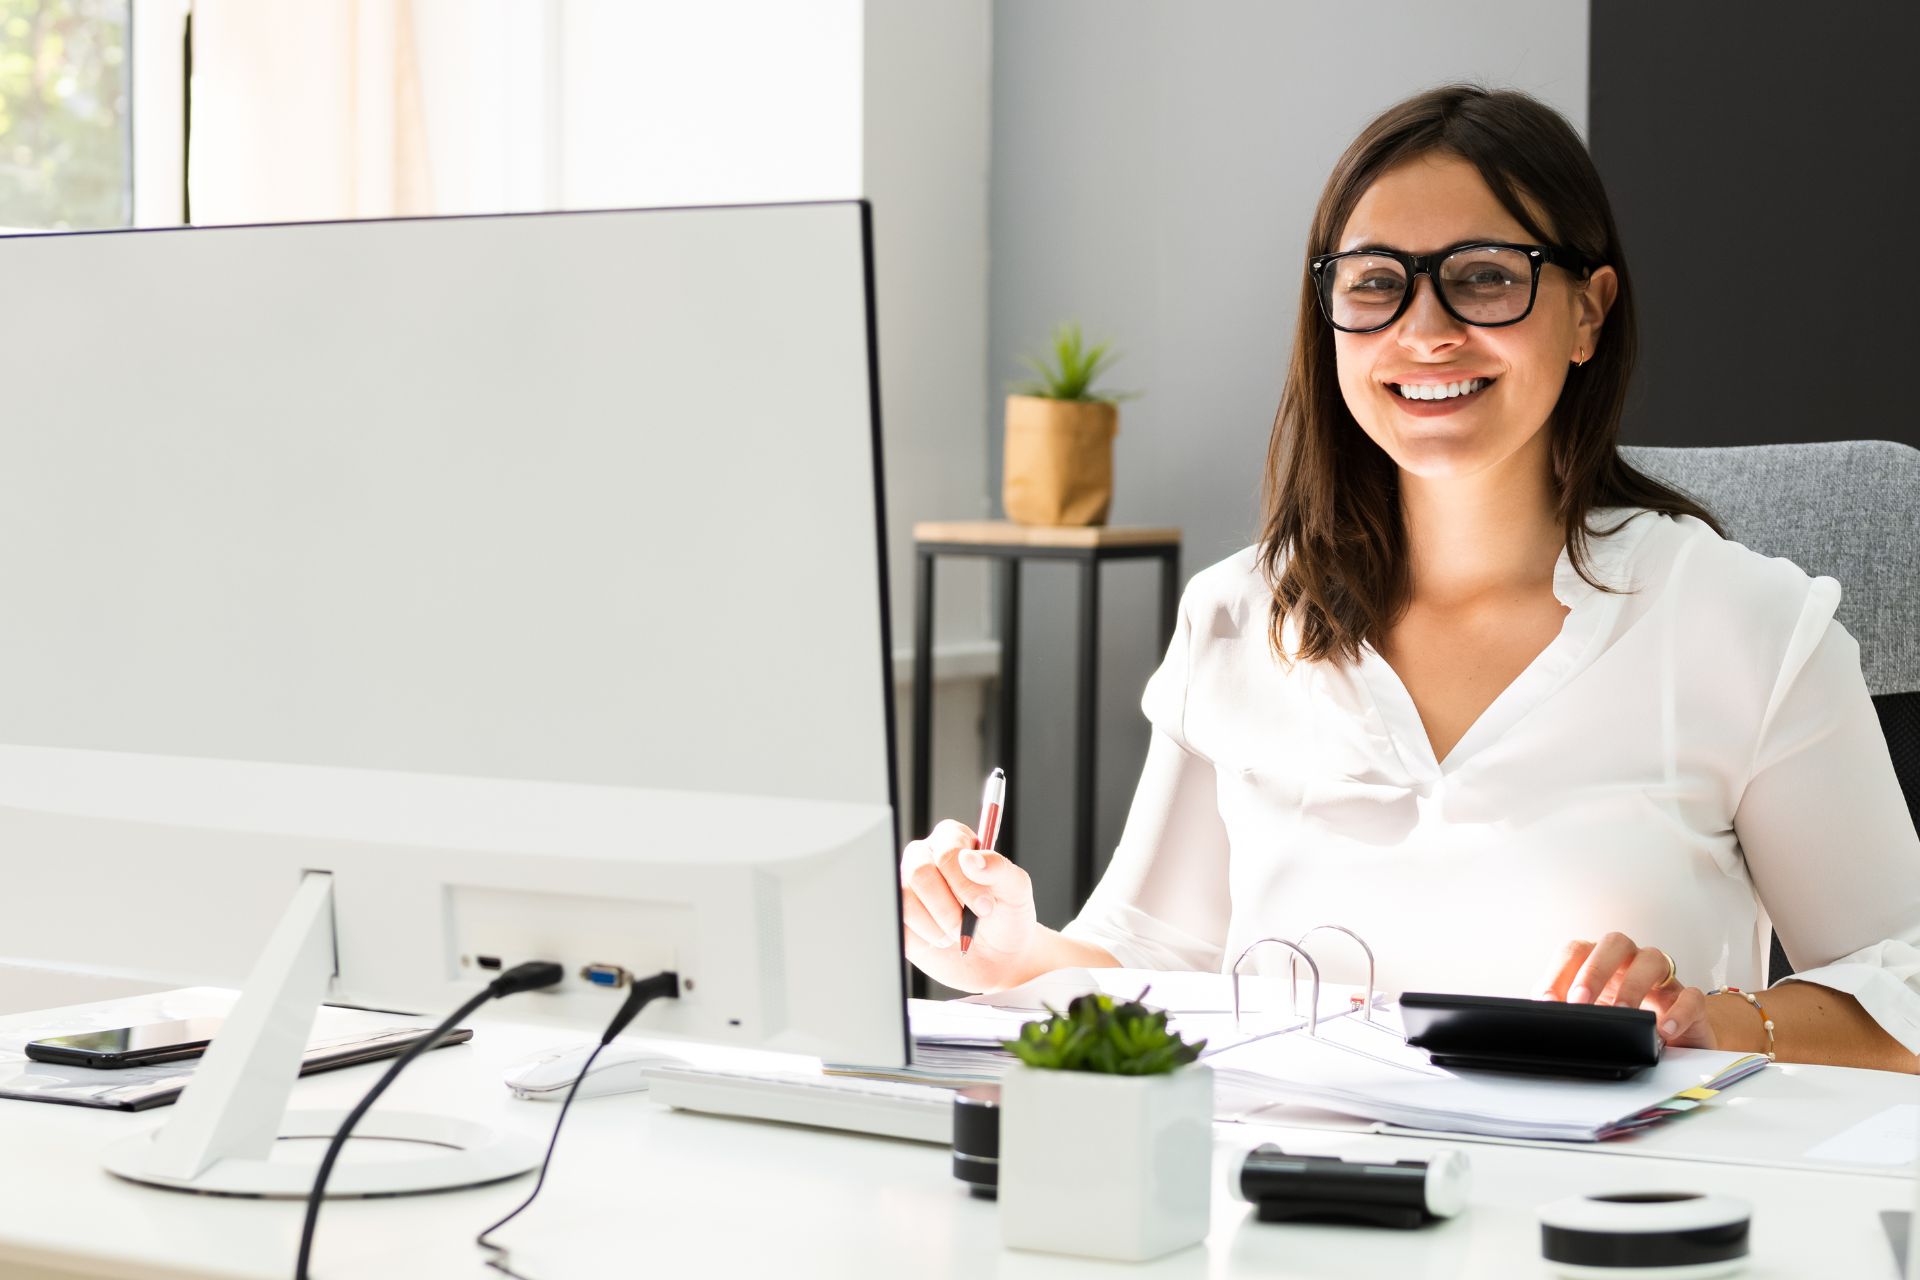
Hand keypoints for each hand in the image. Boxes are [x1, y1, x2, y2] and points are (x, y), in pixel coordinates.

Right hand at [899, 819, 1037, 992]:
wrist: (997, 957)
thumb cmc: (1006, 916)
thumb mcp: (1016, 889)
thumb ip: (998, 868)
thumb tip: (970, 859)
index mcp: (954, 840)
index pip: (947, 852)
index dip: (963, 882)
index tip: (984, 906)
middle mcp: (926, 856)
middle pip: (920, 872)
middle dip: (947, 908)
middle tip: (966, 926)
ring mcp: (908, 884)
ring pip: (906, 899)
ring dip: (936, 925)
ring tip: (955, 933)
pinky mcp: (899, 911)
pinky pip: (898, 920)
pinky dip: (923, 936)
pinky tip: (939, 938)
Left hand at [1535, 932, 1715, 1048]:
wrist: (1670, 1045)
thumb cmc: (1622, 1023)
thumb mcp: (1588, 1015)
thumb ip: (1564, 1008)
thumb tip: (1541, 1013)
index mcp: (1601, 962)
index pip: (1576, 950)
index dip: (1560, 972)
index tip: (1549, 1001)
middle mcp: (1631, 963)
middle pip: (1615, 942)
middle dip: (1595, 970)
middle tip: (1581, 1001)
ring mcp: (1662, 980)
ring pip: (1653, 959)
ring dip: (1633, 986)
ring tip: (1622, 1013)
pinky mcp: (1688, 1002)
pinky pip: (1690, 996)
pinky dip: (1679, 1011)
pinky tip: (1664, 1029)